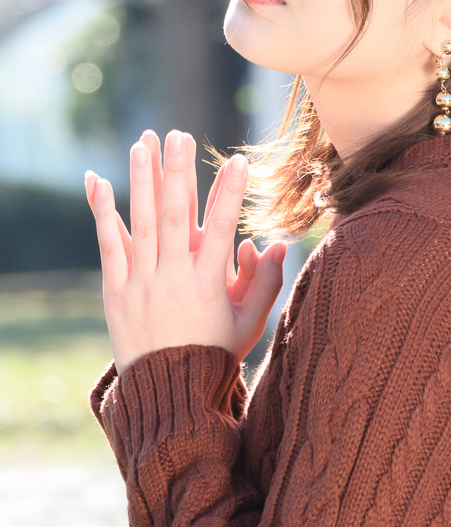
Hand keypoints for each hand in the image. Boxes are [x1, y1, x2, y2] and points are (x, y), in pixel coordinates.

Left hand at [85, 129, 286, 374]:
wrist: (168, 391)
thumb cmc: (214, 353)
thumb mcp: (250, 323)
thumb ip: (266, 281)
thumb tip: (276, 242)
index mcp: (209, 284)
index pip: (223, 229)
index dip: (231, 194)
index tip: (239, 161)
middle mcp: (174, 278)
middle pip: (177, 216)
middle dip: (179, 172)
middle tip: (179, 136)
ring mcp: (142, 282)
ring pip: (142, 222)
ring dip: (142, 179)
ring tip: (143, 142)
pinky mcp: (116, 289)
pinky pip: (109, 244)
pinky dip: (104, 212)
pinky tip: (98, 180)